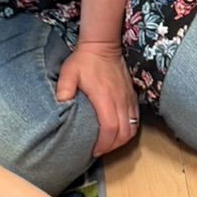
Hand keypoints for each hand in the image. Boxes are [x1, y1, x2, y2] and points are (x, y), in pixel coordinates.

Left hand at [56, 41, 137, 156]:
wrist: (103, 46)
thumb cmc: (84, 60)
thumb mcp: (69, 72)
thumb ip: (64, 88)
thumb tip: (60, 105)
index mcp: (105, 97)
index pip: (110, 128)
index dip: (104, 144)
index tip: (93, 150)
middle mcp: (120, 100)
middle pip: (124, 133)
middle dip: (112, 146)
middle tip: (98, 150)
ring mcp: (128, 99)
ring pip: (132, 129)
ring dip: (121, 140)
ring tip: (107, 144)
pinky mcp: (132, 97)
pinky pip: (135, 119)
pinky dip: (128, 130)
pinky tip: (117, 132)